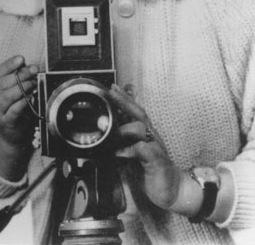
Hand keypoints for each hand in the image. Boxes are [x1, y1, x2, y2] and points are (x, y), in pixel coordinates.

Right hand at [0, 55, 37, 147]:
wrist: (11, 135)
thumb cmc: (11, 108)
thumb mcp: (9, 91)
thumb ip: (13, 79)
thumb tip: (24, 65)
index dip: (8, 65)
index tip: (21, 59)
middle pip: (2, 83)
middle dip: (20, 74)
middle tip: (33, 69)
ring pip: (7, 96)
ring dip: (23, 87)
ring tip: (33, 83)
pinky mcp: (5, 123)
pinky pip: (14, 110)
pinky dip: (23, 101)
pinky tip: (31, 96)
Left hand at [108, 84, 182, 209]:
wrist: (173, 192)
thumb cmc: (150, 172)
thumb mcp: (133, 156)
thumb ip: (122, 145)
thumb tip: (105, 136)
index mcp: (146, 134)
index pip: (135, 112)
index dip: (124, 99)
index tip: (112, 87)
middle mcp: (151, 137)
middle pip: (139, 113)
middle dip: (125, 100)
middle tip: (112, 90)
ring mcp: (156, 147)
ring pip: (141, 128)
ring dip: (124, 128)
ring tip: (112, 132)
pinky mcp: (157, 161)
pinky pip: (144, 150)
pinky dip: (130, 149)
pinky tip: (119, 153)